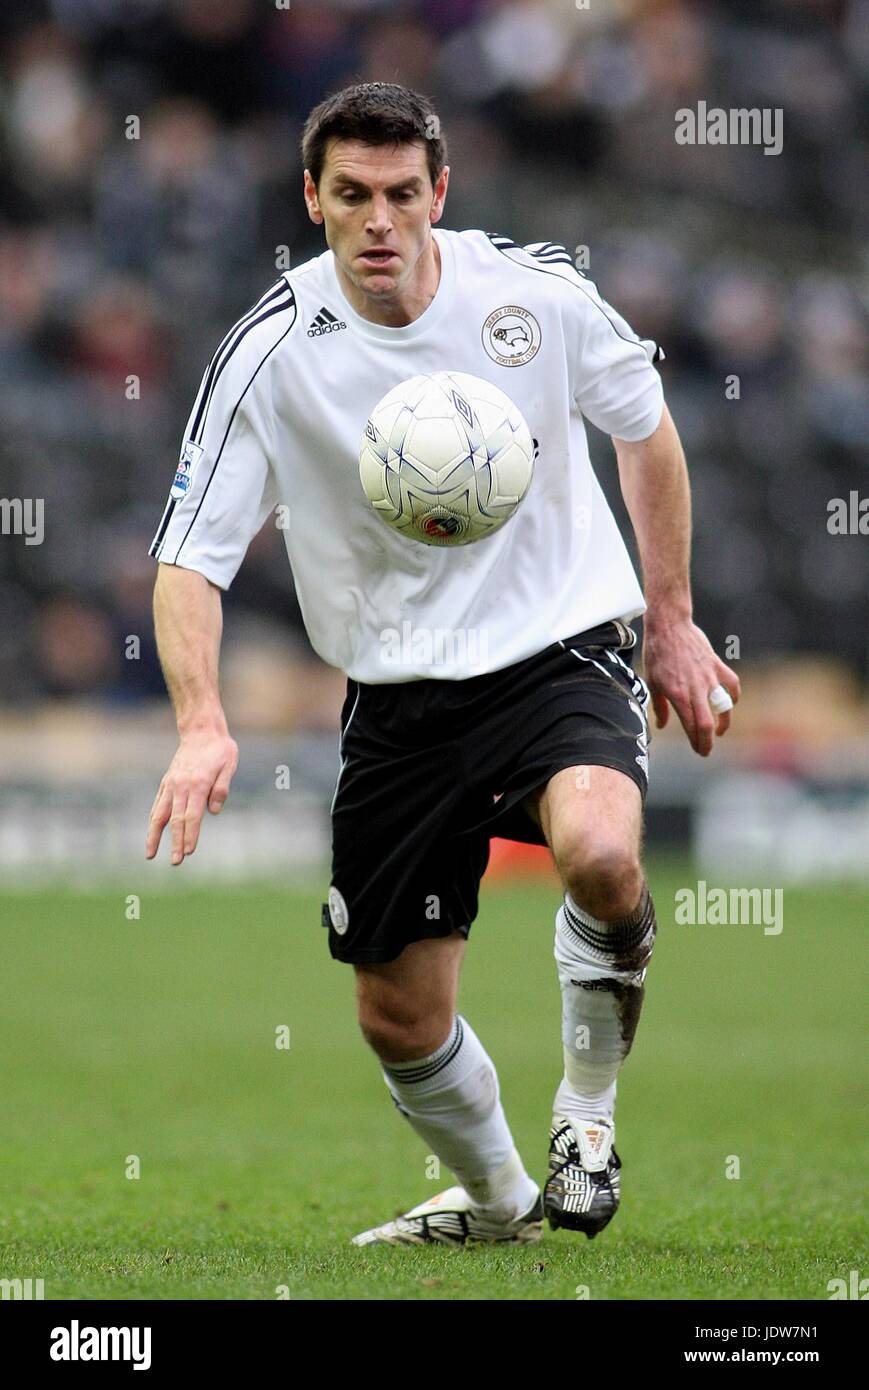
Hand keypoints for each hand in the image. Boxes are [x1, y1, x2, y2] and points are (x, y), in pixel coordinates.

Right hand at [146, 728, 238, 864]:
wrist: (201, 730)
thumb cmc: (220, 749)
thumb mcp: (229, 765)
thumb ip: (221, 788)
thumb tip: (213, 811)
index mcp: (198, 783)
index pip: (193, 815)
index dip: (191, 835)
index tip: (189, 852)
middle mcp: (181, 786)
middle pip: (176, 819)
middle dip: (176, 842)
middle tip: (176, 862)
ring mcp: (171, 785)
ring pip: (160, 814)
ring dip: (155, 836)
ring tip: (150, 855)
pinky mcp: (167, 783)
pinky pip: (157, 805)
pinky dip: (153, 821)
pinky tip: (151, 834)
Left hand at [642, 615, 739, 756]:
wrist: (669, 626)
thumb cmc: (656, 654)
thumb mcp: (651, 681)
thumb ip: (659, 706)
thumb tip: (661, 725)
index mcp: (676, 694)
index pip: (690, 726)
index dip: (696, 742)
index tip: (699, 751)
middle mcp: (694, 688)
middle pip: (706, 723)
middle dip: (708, 741)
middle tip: (706, 750)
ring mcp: (708, 677)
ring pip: (723, 706)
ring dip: (724, 722)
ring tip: (720, 730)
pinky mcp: (716, 665)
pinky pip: (732, 684)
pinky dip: (734, 695)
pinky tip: (731, 702)